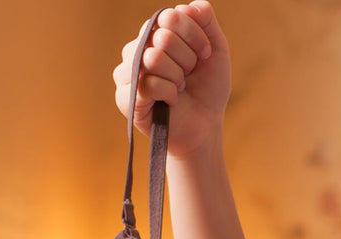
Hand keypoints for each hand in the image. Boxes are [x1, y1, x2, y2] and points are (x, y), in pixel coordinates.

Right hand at [113, 1, 230, 159]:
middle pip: (162, 37)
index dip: (195, 36)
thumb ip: (206, 21)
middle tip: (189, 75)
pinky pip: (149, 83)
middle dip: (188, 60)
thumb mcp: (215, 50)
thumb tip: (190, 6)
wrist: (206, 125)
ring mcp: (127, 72)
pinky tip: (171, 101)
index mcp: (154, 33)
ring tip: (179, 87)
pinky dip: (170, 93)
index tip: (204, 54)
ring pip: (153, 58)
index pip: (170, 16)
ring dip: (178, 77)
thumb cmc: (207, 88)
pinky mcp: (125, 97)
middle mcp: (136, 48)